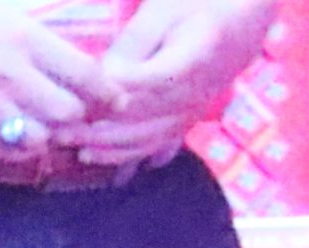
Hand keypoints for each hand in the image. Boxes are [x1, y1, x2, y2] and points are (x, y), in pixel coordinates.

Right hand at [0, 0, 124, 161]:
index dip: (108, 93)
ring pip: (43, 137)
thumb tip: (74, 54)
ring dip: (50, 134)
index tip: (115, 100)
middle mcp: (11, 73)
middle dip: (80, 117)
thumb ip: (37, 35)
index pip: (87, 75)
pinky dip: (20, 150)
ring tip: (45, 126)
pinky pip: (9, 153)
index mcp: (23, 37)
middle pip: (71, 112)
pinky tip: (17, 137)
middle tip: (77, 115)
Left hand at [55, 0, 278, 168]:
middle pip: (144, 120)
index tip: (79, 103)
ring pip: (153, 138)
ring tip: (80, 152)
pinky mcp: (193, 117)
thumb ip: (134, 44)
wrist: (246, 20)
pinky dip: (140, 157)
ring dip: (115, 150)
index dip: (113, 99)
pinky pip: (166, 144)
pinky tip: (118, 169)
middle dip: (101, 132)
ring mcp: (196, 110)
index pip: (147, 86)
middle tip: (62, 134)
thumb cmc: (201, 4)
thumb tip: (107, 79)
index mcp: (191, 60)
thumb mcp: (164, 10)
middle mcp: (196, 94)